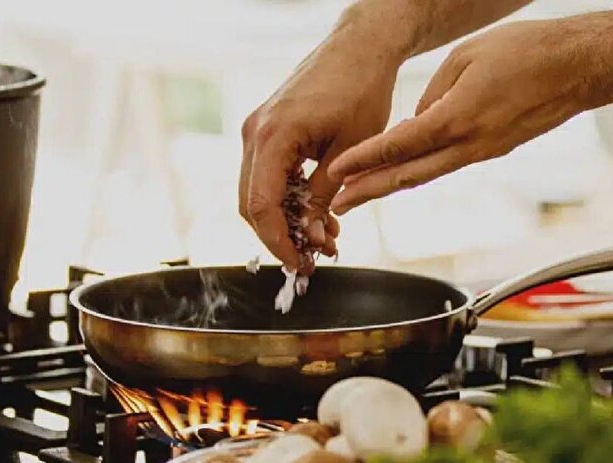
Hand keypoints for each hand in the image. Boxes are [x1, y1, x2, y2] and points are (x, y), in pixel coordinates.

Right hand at [240, 33, 401, 268]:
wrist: (360, 48)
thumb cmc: (361, 90)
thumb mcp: (350, 152)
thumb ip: (325, 195)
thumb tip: (313, 237)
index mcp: (273, 136)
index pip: (261, 206)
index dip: (278, 242)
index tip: (302, 265)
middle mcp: (255, 132)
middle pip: (251, 204)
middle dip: (281, 237)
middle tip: (314, 259)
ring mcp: (258, 130)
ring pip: (258, 192)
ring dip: (287, 221)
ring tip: (325, 239)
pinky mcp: (268, 131)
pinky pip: (268, 175)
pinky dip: (289, 200)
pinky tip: (318, 214)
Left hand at [328, 18, 610, 213]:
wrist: (579, 68)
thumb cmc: (529, 52)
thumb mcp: (467, 57)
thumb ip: (434, 91)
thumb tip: (415, 121)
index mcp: (458, 118)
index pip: (401, 145)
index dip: (365, 160)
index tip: (337, 172)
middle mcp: (470, 144)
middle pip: (409, 175)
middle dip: (370, 191)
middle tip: (338, 205)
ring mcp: (484, 151)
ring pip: (428, 174)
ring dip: (392, 186)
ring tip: (361, 195)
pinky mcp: (494, 150)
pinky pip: (449, 164)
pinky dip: (421, 170)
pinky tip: (403, 172)